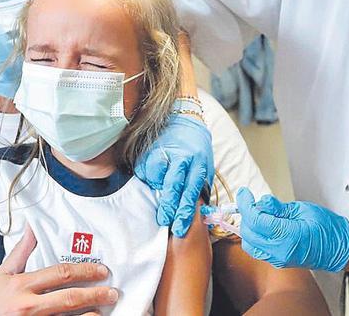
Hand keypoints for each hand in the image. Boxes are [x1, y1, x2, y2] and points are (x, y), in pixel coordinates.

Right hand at [0, 228, 118, 315]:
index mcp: (21, 285)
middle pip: (69, 298)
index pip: (60, 273)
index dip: (84, 271)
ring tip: (104, 311)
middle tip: (112, 292)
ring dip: (91, 315)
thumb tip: (32, 227)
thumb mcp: (2, 274)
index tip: (101, 271)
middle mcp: (27, 305)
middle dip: (95, 294)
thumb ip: (21, 252)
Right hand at [135, 114, 214, 236]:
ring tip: (160, 188)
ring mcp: (164, 152)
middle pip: (173, 185)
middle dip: (169, 205)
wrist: (184, 121)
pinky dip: (147, 177)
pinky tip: (154, 175)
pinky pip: (144, 169)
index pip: (191, 191)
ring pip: (156, 176)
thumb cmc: (196, 152)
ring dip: (157, 187)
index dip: (185, 210)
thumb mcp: (204, 168)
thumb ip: (200, 190)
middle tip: (164, 220)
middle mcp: (182, 157)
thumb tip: (200, 218)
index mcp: (198, 163)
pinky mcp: (149, 149)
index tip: (179, 227)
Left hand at [236, 188, 348, 272]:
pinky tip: (264, 225)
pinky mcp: (278, 261)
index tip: (244, 194)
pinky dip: (255, 235)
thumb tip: (262, 202)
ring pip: (249, 243)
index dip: (246, 204)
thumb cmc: (327, 228)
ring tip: (261, 213)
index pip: (256, 220)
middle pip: (248, 232)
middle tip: (253, 201)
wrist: (339, 248)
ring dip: (249, 226)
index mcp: (288, 236)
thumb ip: (279, 208)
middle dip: (247, 215)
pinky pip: (257, 249)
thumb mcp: (302, 210)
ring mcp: (278, 259)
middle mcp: (280, 251)